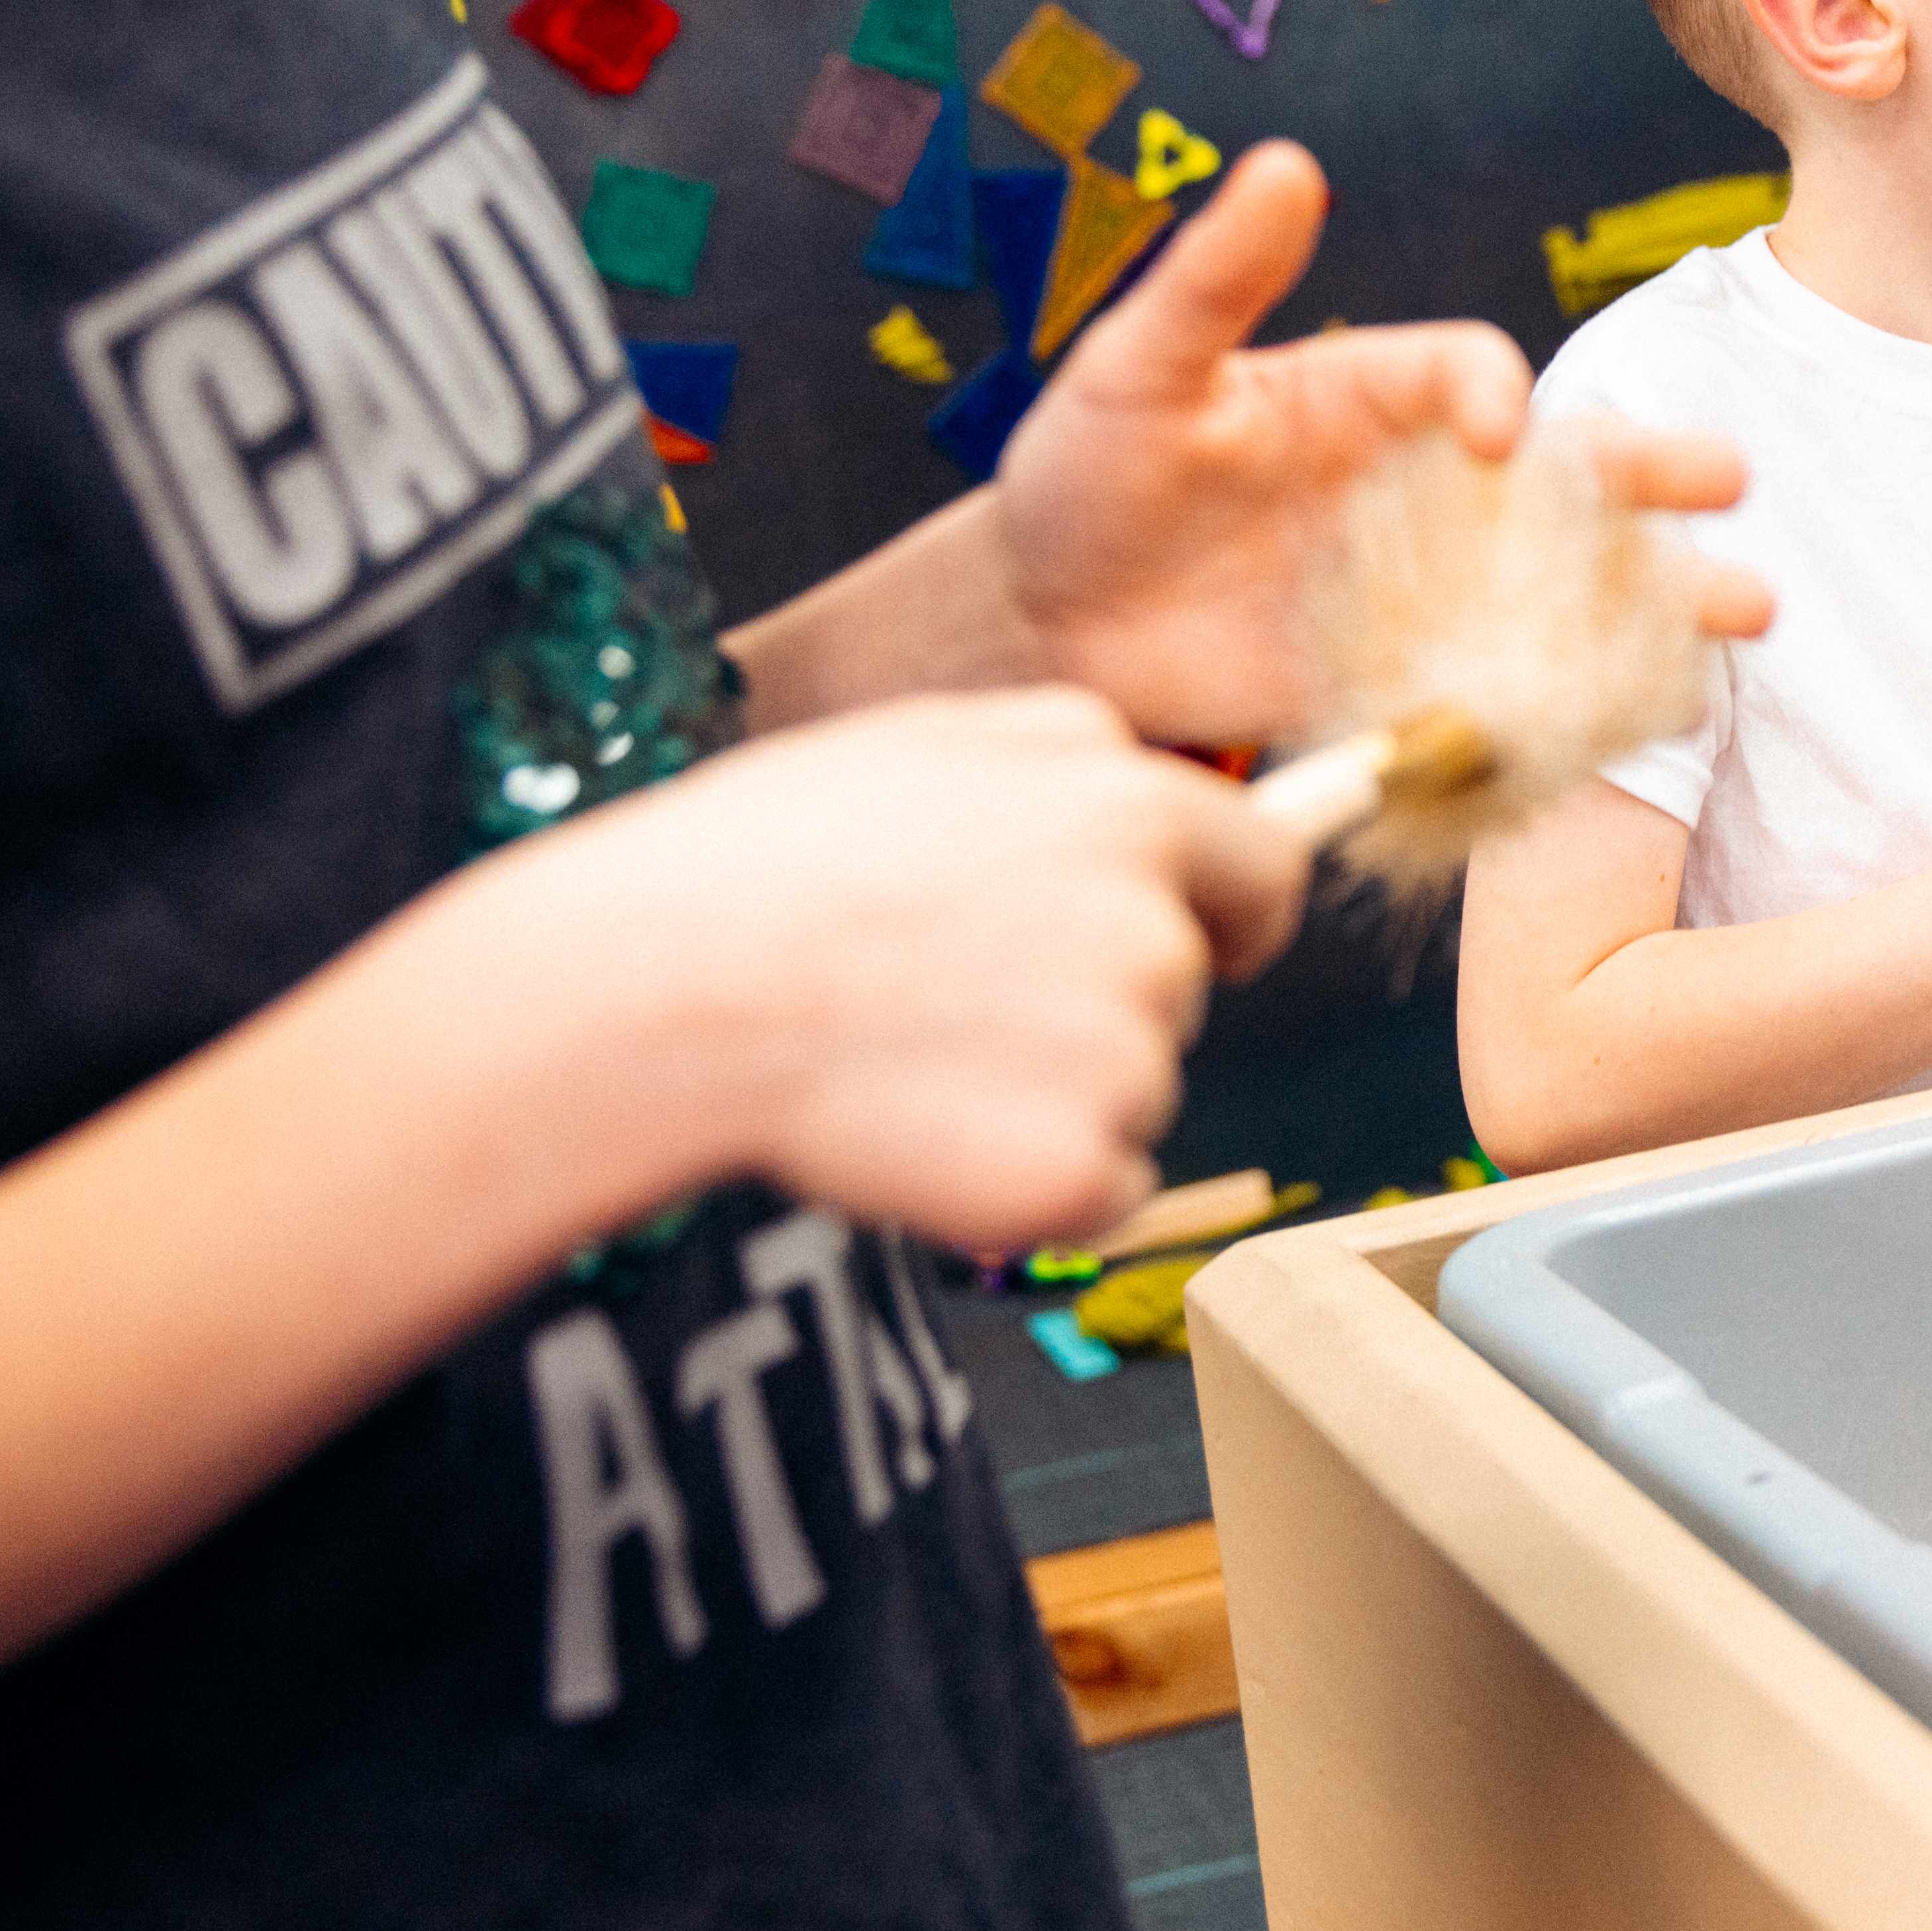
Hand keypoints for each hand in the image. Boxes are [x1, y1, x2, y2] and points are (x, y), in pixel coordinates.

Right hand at [483, 685, 1304, 1252]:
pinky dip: (1033, 1184)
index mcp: (1125, 808)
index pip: (1264, 868)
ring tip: (908, 1058)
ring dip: (1051, 1091)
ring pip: (1133, 1090)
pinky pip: (1100, 1187)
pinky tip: (927, 1138)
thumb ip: (1058, 760)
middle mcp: (1150, 927)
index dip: (1234, 914)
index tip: (1217, 944)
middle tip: (952, 1000)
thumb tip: (1138, 785)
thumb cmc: (763, 863)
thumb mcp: (921, 743)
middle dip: (1098, 1002)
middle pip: (1180, 988)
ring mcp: (1125, 1054)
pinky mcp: (1082, 1166)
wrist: (667, 991)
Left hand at [990, 145, 1764, 743]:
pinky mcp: (1413, 686)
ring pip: (1574, 583)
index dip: (1493, 393)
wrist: (1053, 623)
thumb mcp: (1141, 365)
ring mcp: (1432, 595)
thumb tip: (1283, 164)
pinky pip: (1518, 691)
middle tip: (1730, 479)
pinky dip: (1592, 702)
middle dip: (1653, 475)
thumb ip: (1216, 277)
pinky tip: (1667, 706)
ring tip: (1747, 608)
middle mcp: (1429, 490)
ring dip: (1666, 593)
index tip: (1496, 440)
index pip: (1467, 372)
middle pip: (1566, 472)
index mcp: (1375, 395)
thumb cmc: (1091, 470)